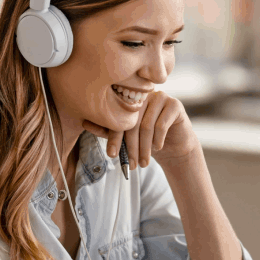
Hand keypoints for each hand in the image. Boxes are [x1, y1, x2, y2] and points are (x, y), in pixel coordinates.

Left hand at [82, 90, 198, 169]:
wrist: (173, 145)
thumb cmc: (146, 140)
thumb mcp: (126, 137)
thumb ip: (107, 129)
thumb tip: (84, 122)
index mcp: (128, 98)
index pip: (118, 117)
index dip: (113, 137)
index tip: (111, 155)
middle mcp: (144, 94)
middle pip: (132, 121)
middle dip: (130, 147)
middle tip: (130, 165)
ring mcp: (160, 97)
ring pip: (146, 125)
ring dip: (144, 148)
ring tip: (143, 163)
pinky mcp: (175, 105)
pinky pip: (162, 124)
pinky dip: (157, 140)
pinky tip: (157, 149)